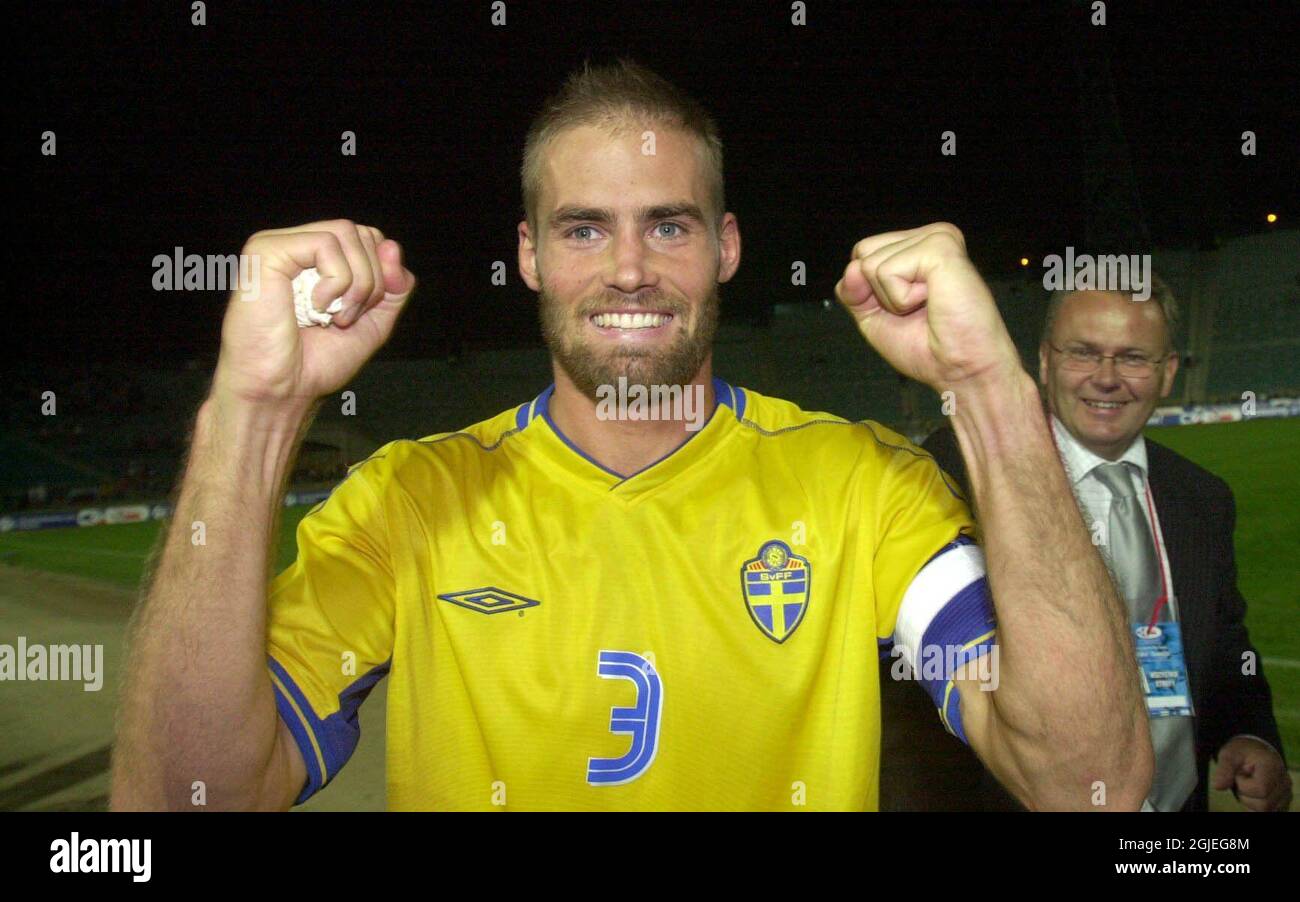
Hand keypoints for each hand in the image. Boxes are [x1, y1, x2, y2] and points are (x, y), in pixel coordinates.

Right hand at [211, 219, 415, 410]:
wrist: (282, 391)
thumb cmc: (316, 363)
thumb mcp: (373, 323)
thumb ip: (393, 288)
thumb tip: (393, 246)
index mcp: (316, 261)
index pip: (370, 239)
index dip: (382, 274)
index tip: (361, 313)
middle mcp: (296, 246)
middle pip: (363, 233)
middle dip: (371, 282)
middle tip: (345, 318)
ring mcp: (278, 245)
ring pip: (348, 233)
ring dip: (357, 284)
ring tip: (332, 316)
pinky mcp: (265, 250)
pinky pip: (325, 244)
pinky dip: (335, 282)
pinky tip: (315, 308)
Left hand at [833, 223, 1020, 390]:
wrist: (961, 370)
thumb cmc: (928, 348)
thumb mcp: (874, 318)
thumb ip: (853, 291)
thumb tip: (852, 267)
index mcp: (918, 247)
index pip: (862, 253)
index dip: (867, 290)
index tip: (904, 310)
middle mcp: (930, 236)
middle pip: (862, 253)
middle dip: (877, 292)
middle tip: (917, 309)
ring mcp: (936, 238)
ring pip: (870, 264)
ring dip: (892, 299)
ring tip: (929, 306)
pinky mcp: (940, 248)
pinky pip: (887, 271)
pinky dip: (901, 298)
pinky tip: (933, 301)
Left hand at [1212, 736, 1292, 810]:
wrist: (1256, 752)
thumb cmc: (1242, 753)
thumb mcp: (1229, 754)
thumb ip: (1223, 769)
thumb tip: (1217, 787)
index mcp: (1273, 766)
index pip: (1261, 789)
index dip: (1243, 784)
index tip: (1241, 772)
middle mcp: (1285, 781)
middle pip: (1263, 805)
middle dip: (1246, 794)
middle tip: (1244, 779)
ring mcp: (1286, 794)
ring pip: (1265, 811)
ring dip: (1251, 800)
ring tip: (1249, 785)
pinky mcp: (1284, 803)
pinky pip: (1267, 812)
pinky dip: (1256, 805)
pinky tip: (1253, 793)